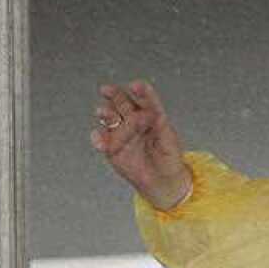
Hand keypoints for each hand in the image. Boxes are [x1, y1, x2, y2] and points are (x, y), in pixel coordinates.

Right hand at [91, 80, 191, 209]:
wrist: (161, 182)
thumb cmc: (170, 159)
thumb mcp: (170, 142)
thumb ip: (161, 127)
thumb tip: (154, 113)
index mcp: (151, 116)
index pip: (146, 100)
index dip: (142, 92)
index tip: (137, 85)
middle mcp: (134, 121)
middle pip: (123, 104)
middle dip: (115, 95)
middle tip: (107, 89)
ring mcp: (122, 133)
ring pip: (111, 119)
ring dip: (105, 114)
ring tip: (102, 112)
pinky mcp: (113, 148)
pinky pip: (103, 141)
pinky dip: (98, 139)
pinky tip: (98, 138)